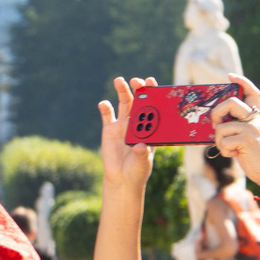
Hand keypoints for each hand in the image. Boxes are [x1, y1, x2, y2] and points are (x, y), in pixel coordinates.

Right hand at [97, 77, 157, 193]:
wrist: (122, 179)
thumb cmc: (138, 170)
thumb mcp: (143, 163)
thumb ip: (142, 154)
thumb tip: (140, 146)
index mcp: (151, 127)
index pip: (154, 106)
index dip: (153, 93)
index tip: (152, 82)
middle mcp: (137, 121)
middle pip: (138, 100)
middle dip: (138, 88)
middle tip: (136, 81)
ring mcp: (123, 124)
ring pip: (123, 102)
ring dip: (122, 90)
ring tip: (119, 80)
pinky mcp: (109, 129)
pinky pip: (107, 115)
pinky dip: (105, 107)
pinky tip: (104, 104)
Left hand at [209, 75, 259, 190]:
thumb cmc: (257, 159)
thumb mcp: (249, 139)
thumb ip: (238, 129)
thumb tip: (217, 125)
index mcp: (256, 117)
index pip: (253, 92)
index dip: (242, 81)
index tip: (230, 76)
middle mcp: (255, 119)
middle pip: (230, 102)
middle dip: (216, 113)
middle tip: (215, 125)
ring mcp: (251, 128)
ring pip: (221, 127)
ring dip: (220, 142)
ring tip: (230, 150)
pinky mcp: (246, 139)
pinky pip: (223, 141)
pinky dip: (224, 151)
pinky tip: (235, 155)